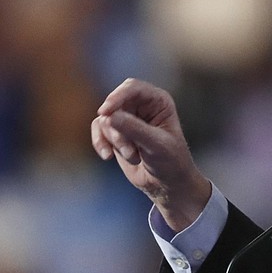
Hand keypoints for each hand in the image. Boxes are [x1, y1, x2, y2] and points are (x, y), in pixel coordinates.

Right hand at [91, 78, 210, 230]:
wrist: (167, 184)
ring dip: (115, 141)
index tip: (105, 112)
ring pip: (105, 119)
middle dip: (117, 128)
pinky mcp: (116, 133)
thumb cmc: (171, 162)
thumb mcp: (156, 145)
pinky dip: (100, 143)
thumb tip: (108, 116)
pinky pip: (98, 130)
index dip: (117, 97)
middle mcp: (142, 105)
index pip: (132, 88)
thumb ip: (134, 129)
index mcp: (158, 101)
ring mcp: (127, 118)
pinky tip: (107, 157)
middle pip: (115, 104)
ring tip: (133, 157)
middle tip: (128, 150)